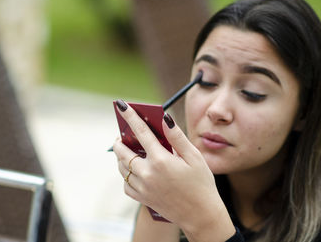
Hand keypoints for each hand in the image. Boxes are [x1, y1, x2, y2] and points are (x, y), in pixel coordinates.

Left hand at [113, 100, 234, 239]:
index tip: (121, 105)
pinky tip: (133, 170)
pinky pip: (126, 184)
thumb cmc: (201, 184)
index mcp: (161, 160)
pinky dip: (125, 175)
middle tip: (122, 134)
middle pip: (123, 151)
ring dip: (120, 156)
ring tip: (126, 149)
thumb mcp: (194, 157)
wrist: (201, 215)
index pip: (140, 132)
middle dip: (119, 140)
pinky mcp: (142, 198)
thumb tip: (165, 118)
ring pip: (122, 167)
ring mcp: (143, 187)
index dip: (130, 116)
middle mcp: (147, 174)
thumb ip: (177, 137)